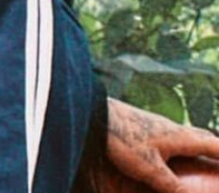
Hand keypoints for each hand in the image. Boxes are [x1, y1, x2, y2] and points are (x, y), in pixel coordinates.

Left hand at [100, 98, 218, 192]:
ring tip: (202, 152)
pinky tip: (168, 148)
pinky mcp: (142, 125)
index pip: (215, 146)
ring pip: (185, 134)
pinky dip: (178, 143)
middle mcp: (172, 128)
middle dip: (215, 148)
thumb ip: (171, 185)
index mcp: (181, 136)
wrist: (92, 113)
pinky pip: (169, 135)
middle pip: (202, 137)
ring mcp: (156, 125)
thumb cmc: (121, 137)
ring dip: (197, 143)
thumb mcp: (148, 168)